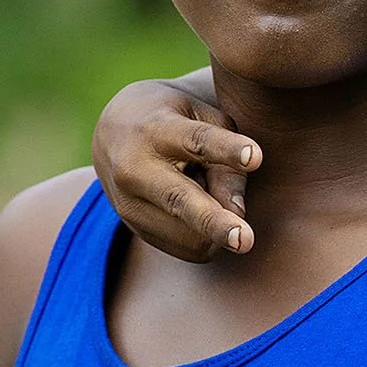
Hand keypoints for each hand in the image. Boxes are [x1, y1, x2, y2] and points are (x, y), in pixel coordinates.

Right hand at [90, 76, 261, 260]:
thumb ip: (225, 157)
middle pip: (179, 200)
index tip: (255, 158)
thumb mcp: (203, 119)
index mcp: (157, 130)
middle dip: (213, 222)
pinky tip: (196, 209)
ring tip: (209, 194)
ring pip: (188, 233)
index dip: (227, 150)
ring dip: (217, 225)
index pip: (197, 141)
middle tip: (245, 241)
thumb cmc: (174, 122)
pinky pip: (187, 248)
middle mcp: (135, 168)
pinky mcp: (134, 229)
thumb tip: (238, 213)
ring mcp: (129, 203)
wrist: (111, 133)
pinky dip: (205, 236)